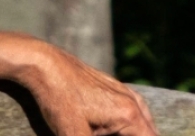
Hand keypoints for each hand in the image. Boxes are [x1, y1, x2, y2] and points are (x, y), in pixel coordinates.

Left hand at [14, 43, 156, 135]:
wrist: (44, 65)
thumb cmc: (59, 101)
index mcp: (129, 116)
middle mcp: (133, 103)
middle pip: (150, 133)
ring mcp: (126, 92)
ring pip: (145, 122)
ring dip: (137, 133)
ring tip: (123, 135)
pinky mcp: (115, 86)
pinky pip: (136, 109)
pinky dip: (133, 123)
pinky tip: (124, 128)